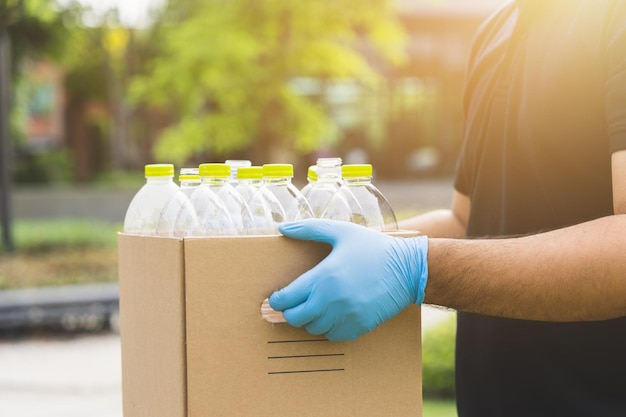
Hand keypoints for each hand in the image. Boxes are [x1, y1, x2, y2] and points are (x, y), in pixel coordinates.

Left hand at [269, 219, 427, 340]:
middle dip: (290, 312)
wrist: (408, 269)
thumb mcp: (342, 231)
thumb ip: (310, 229)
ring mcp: (345, 316)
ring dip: (309, 320)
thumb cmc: (374, 248)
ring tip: (313, 306)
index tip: (277, 297)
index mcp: (323, 277)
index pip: (286, 299)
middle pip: (295, 318)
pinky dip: (327, 328)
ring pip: (313, 328)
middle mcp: (331, 300)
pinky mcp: (358, 326)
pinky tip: (331, 314)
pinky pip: (332, 336)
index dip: (277, 300)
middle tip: (292, 304)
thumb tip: (282, 227)